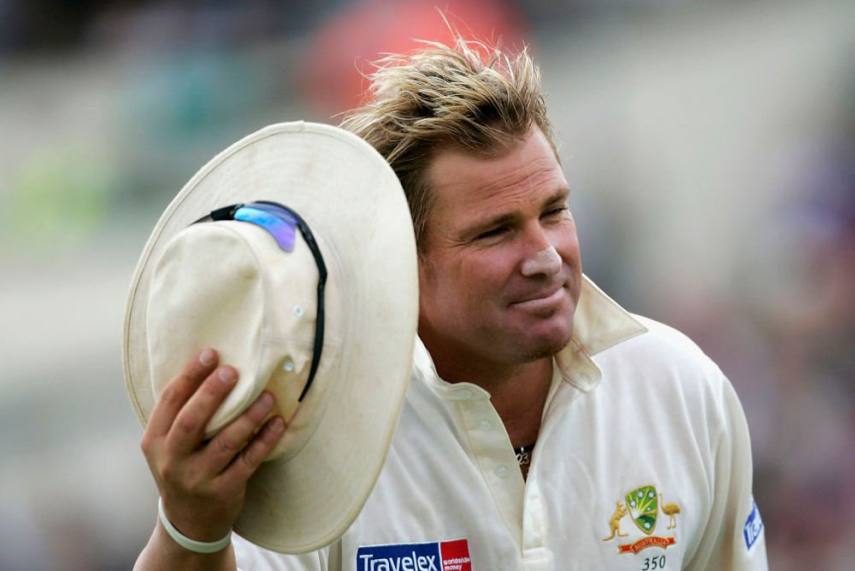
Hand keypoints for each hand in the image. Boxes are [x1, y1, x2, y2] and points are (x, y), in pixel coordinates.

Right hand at [140, 348, 284, 542]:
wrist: (188, 522)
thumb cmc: (183, 467)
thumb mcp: (168, 445)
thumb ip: (181, 413)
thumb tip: (212, 365)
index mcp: (155, 441)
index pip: (169, 401)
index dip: (189, 375)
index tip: (210, 353)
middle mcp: (172, 460)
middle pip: (191, 421)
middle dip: (212, 393)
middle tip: (234, 371)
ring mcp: (198, 478)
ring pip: (226, 442)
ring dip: (249, 416)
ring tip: (267, 396)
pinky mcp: (224, 491)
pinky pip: (248, 461)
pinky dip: (265, 441)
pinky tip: (277, 423)